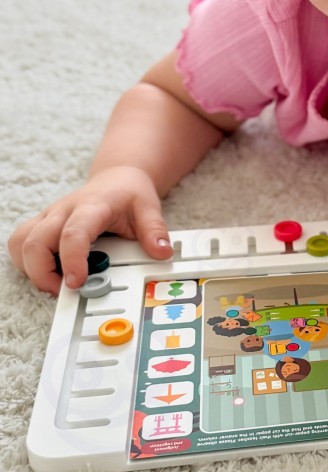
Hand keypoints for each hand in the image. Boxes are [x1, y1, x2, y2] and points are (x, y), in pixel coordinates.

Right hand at [8, 166, 172, 293]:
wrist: (117, 179)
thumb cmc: (129, 194)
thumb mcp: (148, 208)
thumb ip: (155, 230)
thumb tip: (162, 252)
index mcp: (89, 207)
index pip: (72, 234)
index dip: (71, 260)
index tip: (77, 282)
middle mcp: (62, 212)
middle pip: (34, 242)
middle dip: (42, 273)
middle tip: (66, 291)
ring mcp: (49, 219)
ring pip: (21, 242)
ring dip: (31, 268)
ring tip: (57, 284)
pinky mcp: (43, 226)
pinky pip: (22, 244)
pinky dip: (29, 263)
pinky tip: (52, 273)